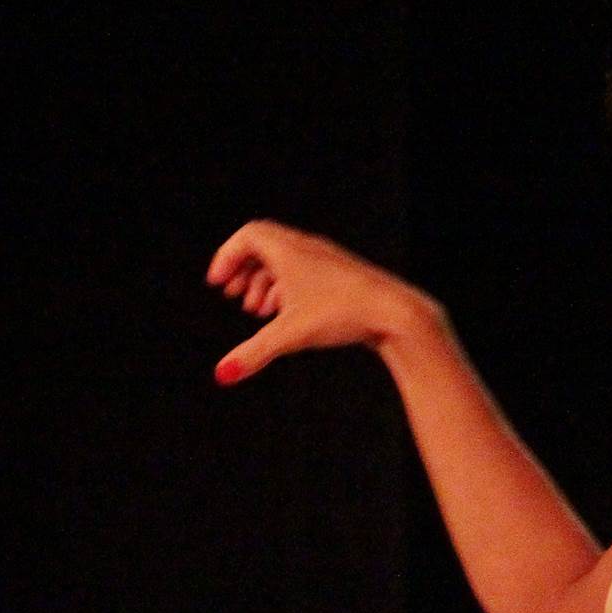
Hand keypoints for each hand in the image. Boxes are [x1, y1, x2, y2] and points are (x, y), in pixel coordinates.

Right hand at [206, 219, 438, 383]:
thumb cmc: (344, 314)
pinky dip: (284, 287)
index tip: (217, 285)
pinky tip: (283, 313)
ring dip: (262, 281)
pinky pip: (301, 270)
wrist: (394, 311)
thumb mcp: (290, 335)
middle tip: (230, 294)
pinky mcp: (338, 275)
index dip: (226, 257)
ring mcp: (324, 259)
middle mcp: (306, 248)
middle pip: (262, 244)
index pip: (247, 236)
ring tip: (254, 309)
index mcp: (289, 251)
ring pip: (282, 259)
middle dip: (242, 269)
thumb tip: (221, 376)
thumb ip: (254, 354)